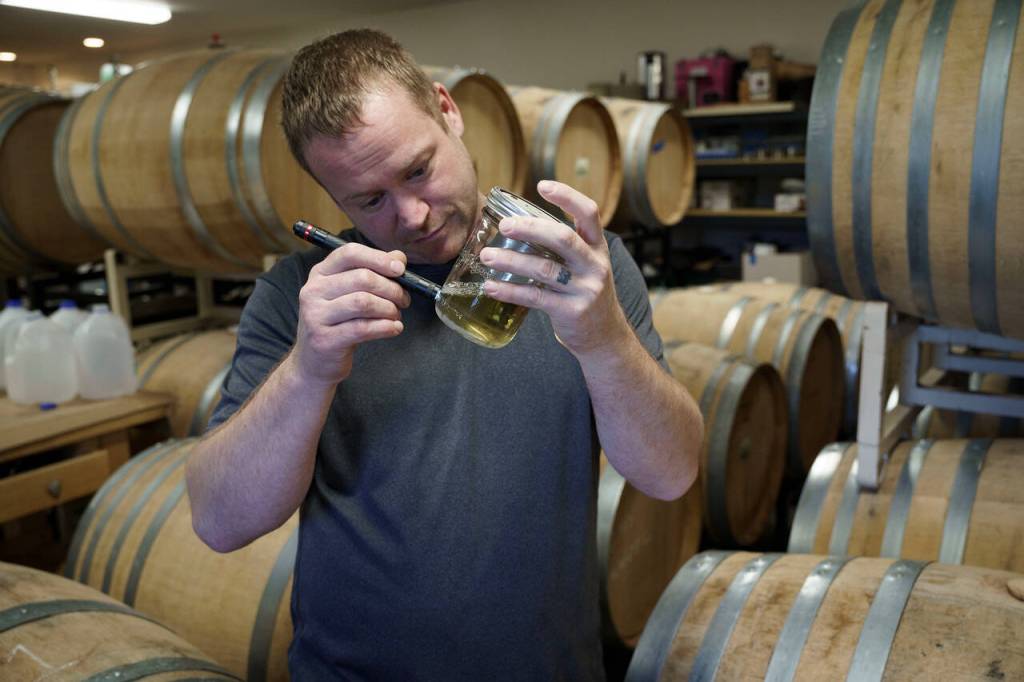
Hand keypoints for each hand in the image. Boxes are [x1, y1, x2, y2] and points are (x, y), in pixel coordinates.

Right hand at [292, 242, 410, 385]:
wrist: (314, 362)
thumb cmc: (338, 323)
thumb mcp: (349, 293)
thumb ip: (373, 271)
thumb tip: (398, 257)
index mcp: (320, 273)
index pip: (350, 253)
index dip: (379, 258)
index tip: (399, 269)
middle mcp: (313, 291)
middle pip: (362, 278)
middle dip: (391, 289)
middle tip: (403, 300)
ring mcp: (316, 316)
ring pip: (364, 302)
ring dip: (389, 309)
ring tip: (396, 315)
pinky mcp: (324, 340)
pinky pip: (363, 328)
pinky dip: (385, 327)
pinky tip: (394, 329)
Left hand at [479, 180, 630, 356]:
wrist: (604, 335)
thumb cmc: (584, 291)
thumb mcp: (584, 264)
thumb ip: (562, 246)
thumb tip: (518, 223)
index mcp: (597, 247)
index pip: (588, 213)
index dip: (567, 196)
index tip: (541, 185)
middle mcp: (594, 265)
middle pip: (563, 239)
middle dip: (531, 229)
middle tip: (504, 226)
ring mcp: (584, 289)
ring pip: (544, 270)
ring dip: (511, 261)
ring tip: (486, 256)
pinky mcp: (571, 311)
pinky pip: (536, 298)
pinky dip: (510, 291)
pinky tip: (490, 287)